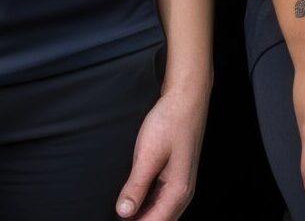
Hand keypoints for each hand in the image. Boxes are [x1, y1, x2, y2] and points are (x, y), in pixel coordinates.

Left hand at [115, 77, 209, 219]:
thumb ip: (136, 186)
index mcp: (178, 190)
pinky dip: (147, 206)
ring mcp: (182, 183)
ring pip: (161, 213)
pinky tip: (133, 202)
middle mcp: (184, 191)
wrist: (187, 95)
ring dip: (143, 215)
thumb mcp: (148, 153)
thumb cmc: (171, 120)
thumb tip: (123, 213)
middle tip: (117, 216)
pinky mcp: (177, 175)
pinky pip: (162, 201)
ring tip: (124, 210)